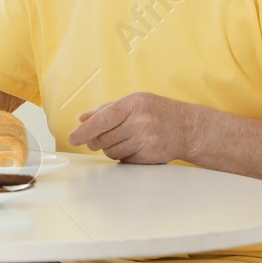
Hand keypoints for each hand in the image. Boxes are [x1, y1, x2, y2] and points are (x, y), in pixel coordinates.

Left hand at [70, 92, 201, 164]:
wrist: (189, 128)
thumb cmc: (157, 112)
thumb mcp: (134, 102)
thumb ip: (106, 110)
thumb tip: (83, 118)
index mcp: (134, 104)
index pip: (103, 119)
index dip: (85, 131)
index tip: (73, 138)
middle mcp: (141, 121)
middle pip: (103, 138)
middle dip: (95, 141)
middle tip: (97, 139)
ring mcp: (147, 140)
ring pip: (111, 151)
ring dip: (110, 148)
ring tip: (123, 139)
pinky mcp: (150, 156)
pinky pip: (124, 160)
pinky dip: (123, 156)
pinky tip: (134, 147)